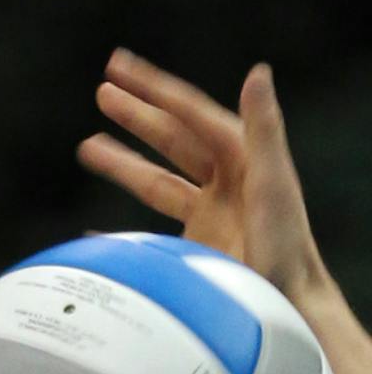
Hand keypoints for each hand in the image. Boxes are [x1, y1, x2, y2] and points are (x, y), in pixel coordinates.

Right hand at [80, 56, 335, 315]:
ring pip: (154, 180)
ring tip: (88, 146)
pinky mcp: (195, 247)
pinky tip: (96, 231)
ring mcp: (207, 215)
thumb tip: (257, 73)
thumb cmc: (285, 246)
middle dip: (136, 115)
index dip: (155, 90)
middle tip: (103, 91)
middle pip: (171, 140)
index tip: (121, 69)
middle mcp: (222, 182)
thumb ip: (263, 127)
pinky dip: (121, 230)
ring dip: (122, 162)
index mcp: (239, 158)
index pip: (191, 115)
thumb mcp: (274, 181)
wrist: (284, 304)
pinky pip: (149, 230)